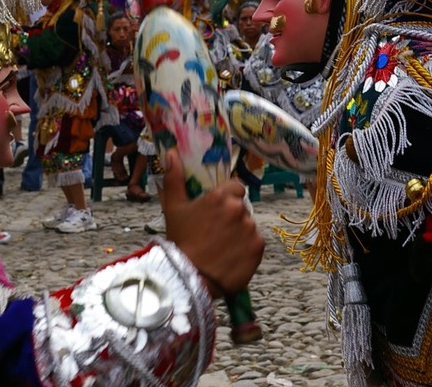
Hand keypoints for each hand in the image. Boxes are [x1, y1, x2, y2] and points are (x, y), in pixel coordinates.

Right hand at [161, 149, 263, 297]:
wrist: (190, 278)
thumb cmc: (179, 241)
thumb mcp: (173, 208)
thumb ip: (174, 178)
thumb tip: (172, 153)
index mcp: (221, 196)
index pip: (235, 186)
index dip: (227, 197)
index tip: (216, 210)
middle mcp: (239, 209)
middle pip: (241, 207)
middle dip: (232, 215)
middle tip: (215, 231)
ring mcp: (251, 229)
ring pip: (248, 225)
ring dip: (239, 232)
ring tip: (221, 247)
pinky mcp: (259, 248)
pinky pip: (255, 243)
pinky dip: (246, 248)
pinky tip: (230, 257)